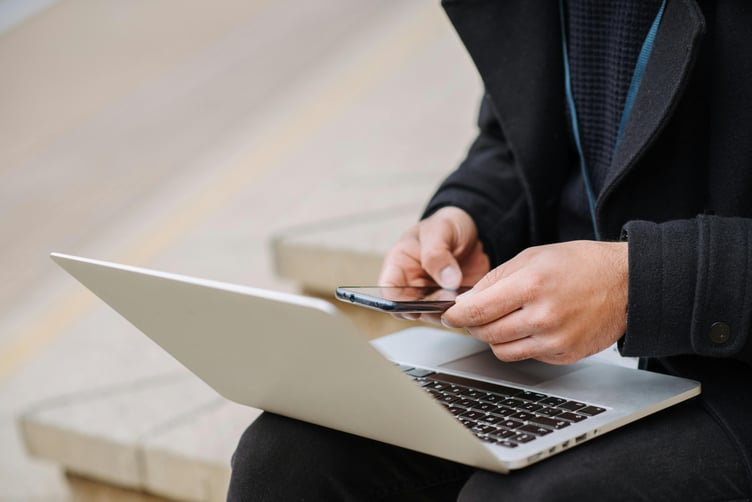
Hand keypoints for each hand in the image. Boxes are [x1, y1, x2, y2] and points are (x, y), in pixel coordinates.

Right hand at [378, 206, 489, 320]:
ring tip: (459, 296)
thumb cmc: (447, 226)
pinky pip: (453, 314)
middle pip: (409, 307)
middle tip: (445, 298)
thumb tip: (447, 281)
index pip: (388, 288)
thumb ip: (437, 253)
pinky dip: (461, 311)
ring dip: (445, 311)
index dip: (395, 302)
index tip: (411, 308)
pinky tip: (469, 299)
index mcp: (400, 264)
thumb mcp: (440, 230)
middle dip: (426, 308)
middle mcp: (412, 284)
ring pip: (432, 314)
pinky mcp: (452, 301)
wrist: (474, 230)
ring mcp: (432, 295)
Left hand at [441, 241, 627, 364]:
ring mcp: (555, 340)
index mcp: (532, 285)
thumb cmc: (580, 265)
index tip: (449, 315)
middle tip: (474, 316)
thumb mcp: (532, 257)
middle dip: (473, 325)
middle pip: (486, 333)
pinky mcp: (564, 355)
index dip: (456, 315)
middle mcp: (543, 316)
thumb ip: (495, 280)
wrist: (626, 284)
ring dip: (494, 337)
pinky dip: (520, 344)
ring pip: (502, 351)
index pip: (477, 310)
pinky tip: (530, 326)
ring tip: (503, 320)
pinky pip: (526, 356)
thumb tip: (465, 302)